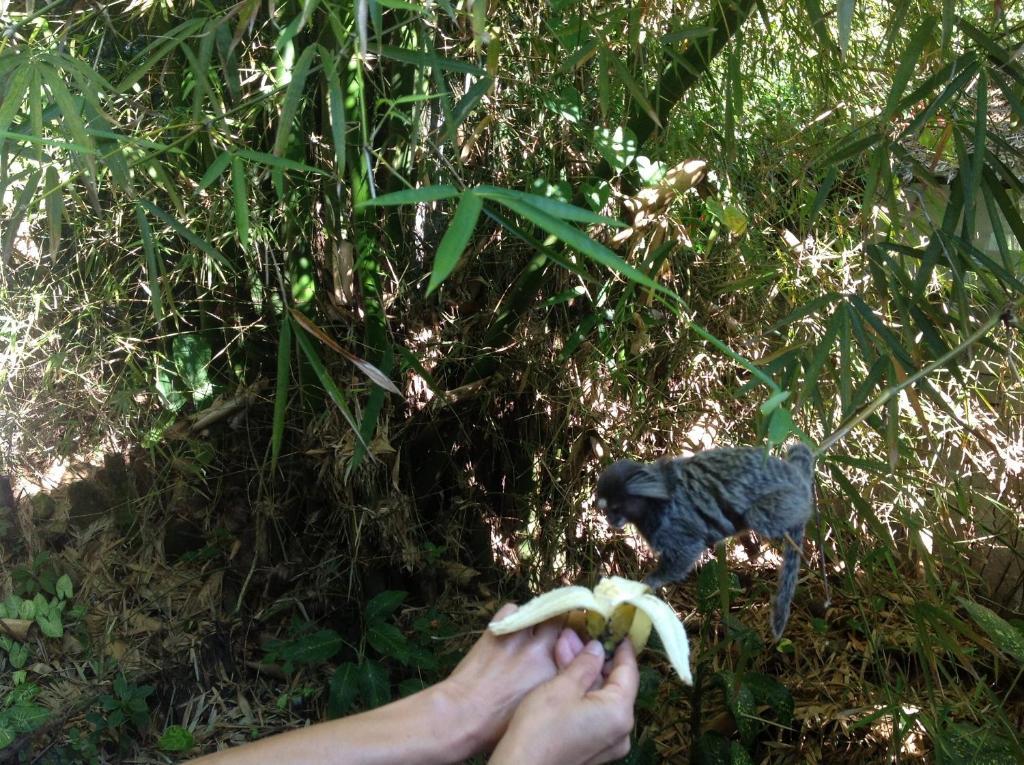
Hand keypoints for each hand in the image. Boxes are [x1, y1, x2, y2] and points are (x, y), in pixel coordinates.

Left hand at [435, 603, 563, 754]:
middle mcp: (544, 651)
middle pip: (562, 620)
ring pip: (539, 610)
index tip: (572, 641)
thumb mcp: (539, 708)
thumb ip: (554, 686)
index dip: (575, 640)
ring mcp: (521, 637)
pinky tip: (510, 627)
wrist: (464, 715)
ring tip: (530, 628)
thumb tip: (558, 673)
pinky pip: (513, 609)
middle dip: (560, 623)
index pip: (577, 644)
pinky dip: (513, 615)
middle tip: (552, 630)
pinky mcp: (499, 629)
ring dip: (537, 617)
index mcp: (558, 674)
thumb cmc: (499, 724)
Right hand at [488, 637, 639, 764]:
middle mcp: (621, 731)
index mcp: (620, 712)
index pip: (629, 671)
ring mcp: (607, 743)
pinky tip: (563, 674)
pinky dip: (581, 693)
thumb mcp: (562, 687)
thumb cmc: (541, 728)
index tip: (615, 627)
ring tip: (563, 648)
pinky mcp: (592, 749)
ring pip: (601, 698)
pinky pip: (593, 713)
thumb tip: (598, 648)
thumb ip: (584, 664)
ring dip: (584, 673)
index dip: (621, 647)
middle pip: (613, 684)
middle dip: (593, 658)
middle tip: (574, 635)